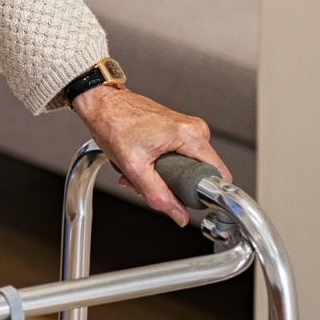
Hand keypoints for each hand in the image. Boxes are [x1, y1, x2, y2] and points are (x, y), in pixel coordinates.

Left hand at [71, 85, 230, 224]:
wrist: (102, 103)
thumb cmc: (113, 123)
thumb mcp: (134, 167)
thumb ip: (159, 195)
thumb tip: (179, 215)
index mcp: (191, 135)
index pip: (218, 176)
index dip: (201, 193)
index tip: (181, 196)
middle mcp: (195, 129)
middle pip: (200, 175)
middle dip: (175, 186)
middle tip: (149, 182)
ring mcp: (188, 129)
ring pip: (188, 168)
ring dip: (163, 177)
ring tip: (140, 170)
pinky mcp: (179, 131)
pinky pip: (180, 158)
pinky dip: (161, 166)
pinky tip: (142, 163)